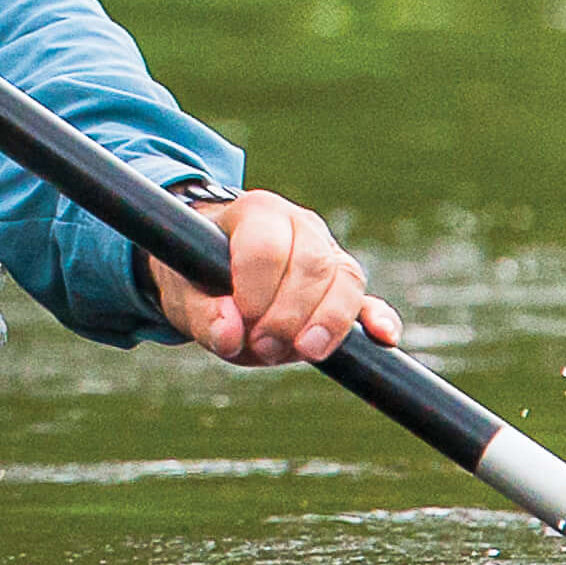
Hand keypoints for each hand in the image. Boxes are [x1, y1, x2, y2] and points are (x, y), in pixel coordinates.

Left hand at [140, 187, 400, 367]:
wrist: (209, 272)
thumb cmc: (195, 276)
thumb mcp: (182, 293)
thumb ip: (201, 314)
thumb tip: (231, 334)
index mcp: (257, 212)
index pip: (267, 248)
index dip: (256, 292)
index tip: (240, 321)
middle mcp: (300, 225)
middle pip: (312, 264)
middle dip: (289, 314)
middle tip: (262, 346)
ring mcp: (328, 253)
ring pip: (346, 280)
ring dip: (327, 322)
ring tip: (302, 352)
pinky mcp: (343, 288)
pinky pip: (368, 300)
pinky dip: (378, 318)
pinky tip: (382, 336)